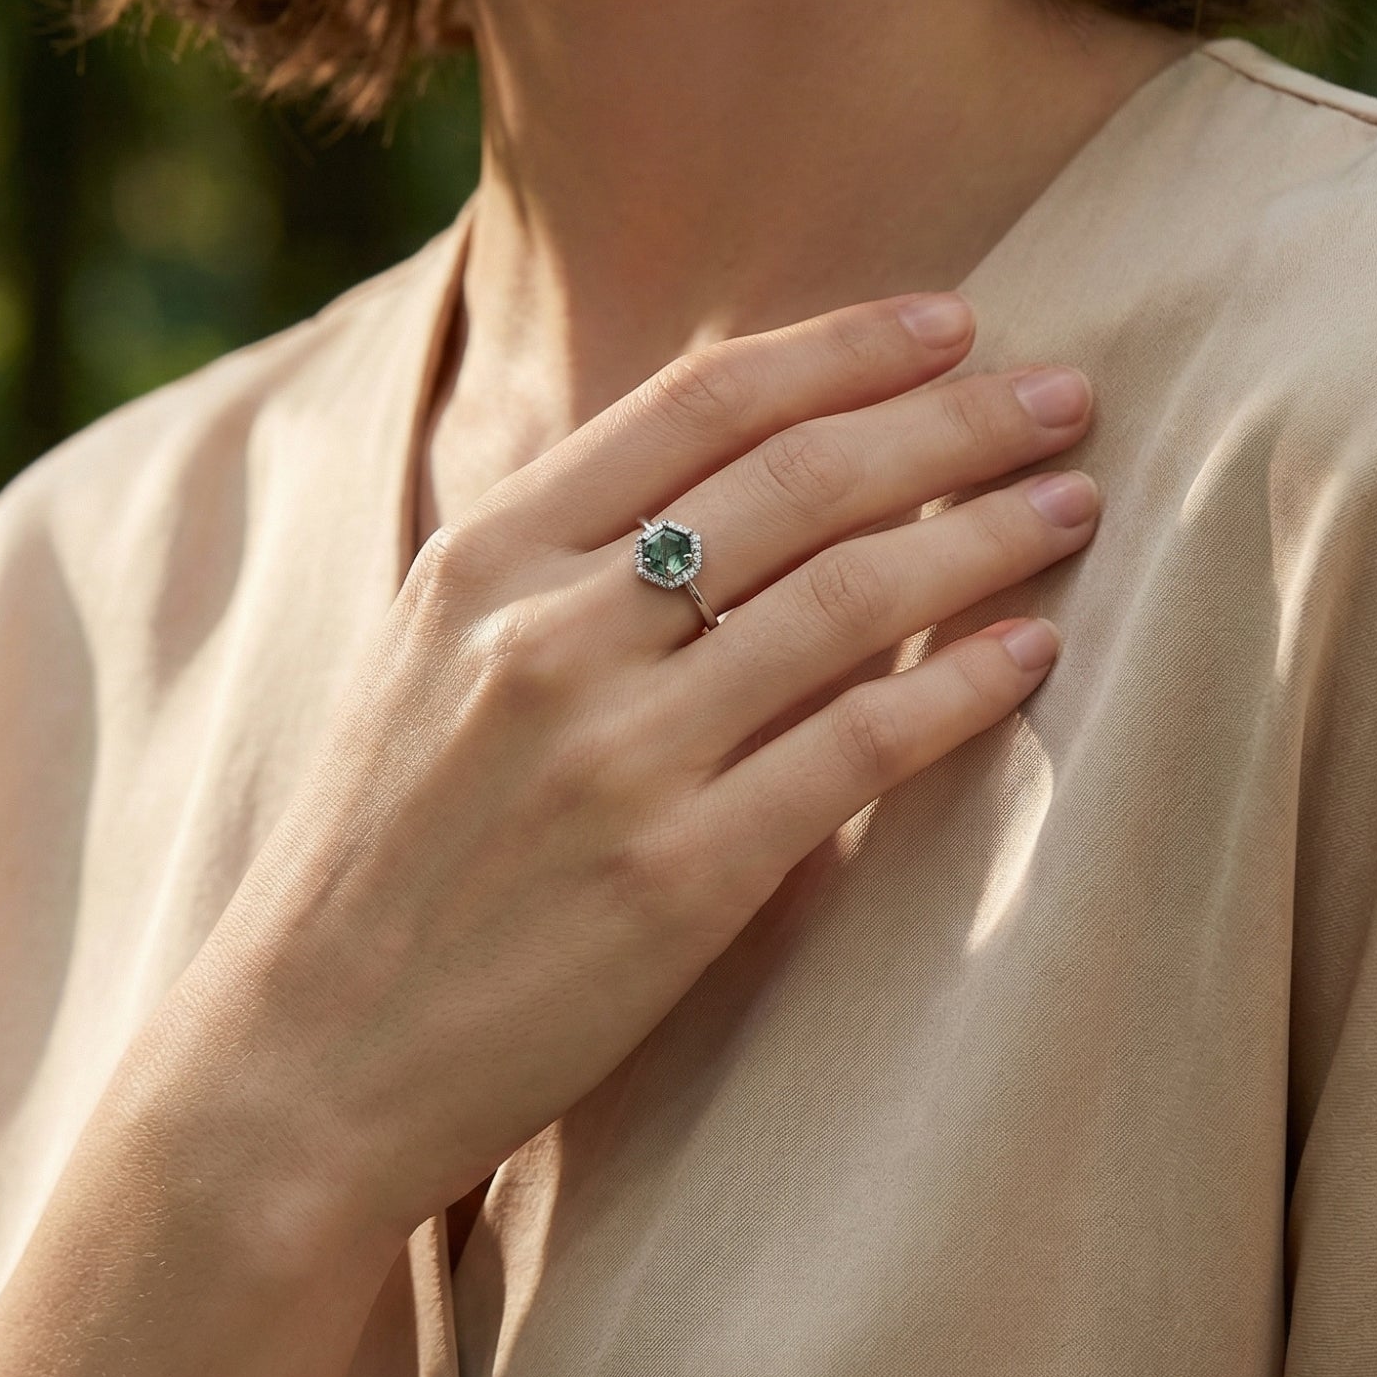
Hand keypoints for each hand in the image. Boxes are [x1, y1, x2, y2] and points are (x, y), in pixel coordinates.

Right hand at [151, 287, 1097, 1246]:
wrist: (304, 1054)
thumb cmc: (382, 849)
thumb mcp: (430, 657)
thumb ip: (560, 561)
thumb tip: (741, 481)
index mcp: (482, 556)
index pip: (697, 400)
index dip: (843, 346)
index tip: (951, 322)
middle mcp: (547, 631)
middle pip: (795, 478)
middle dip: (951, 422)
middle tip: (1062, 395)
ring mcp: (613, 751)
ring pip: (847, 596)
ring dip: (984, 535)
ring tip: (1072, 502)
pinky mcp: (677, 875)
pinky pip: (856, 745)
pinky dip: (961, 687)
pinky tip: (1031, 651)